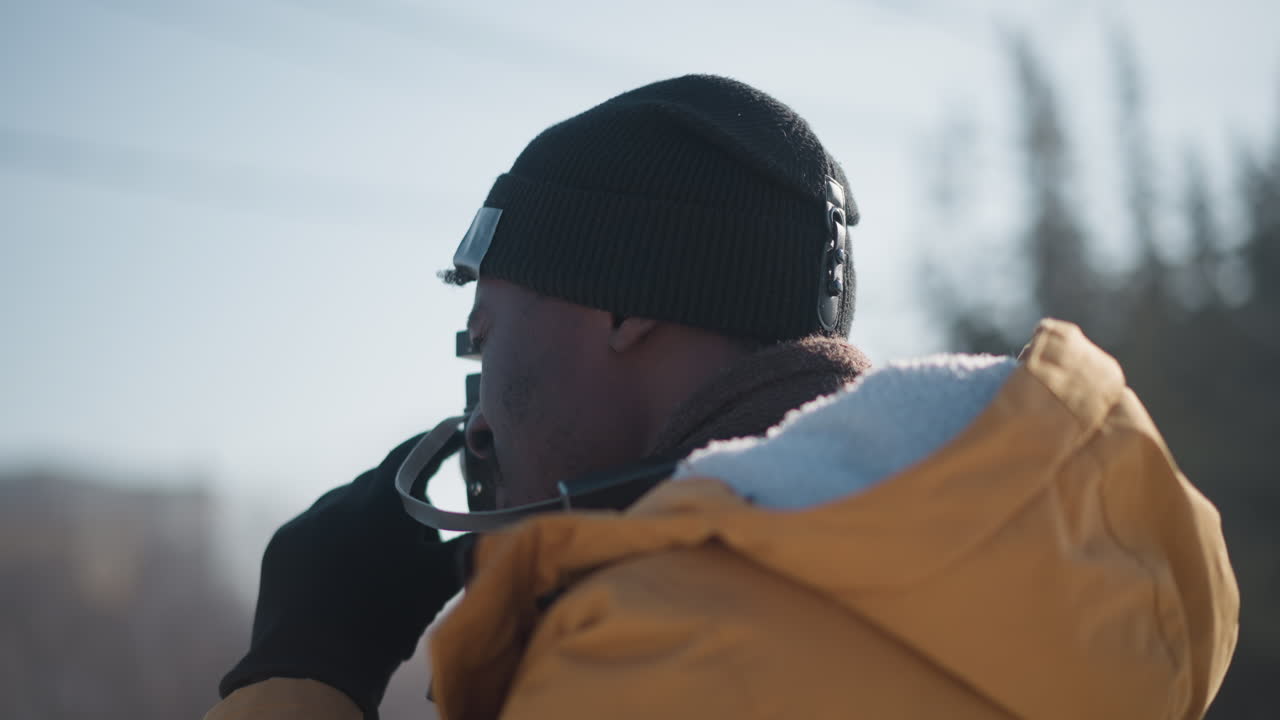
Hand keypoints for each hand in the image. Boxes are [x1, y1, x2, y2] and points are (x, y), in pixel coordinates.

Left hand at [219, 435, 462, 717]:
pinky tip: (345, 572)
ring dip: (368, 522)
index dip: (435, 443)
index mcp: (380, 501)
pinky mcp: (282, 547)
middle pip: (381, 486)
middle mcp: (340, 501)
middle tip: (421, 534)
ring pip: (347, 507)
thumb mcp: (437, 581)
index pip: (412, 454)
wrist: (313, 666)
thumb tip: (500, 530)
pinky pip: (316, 530)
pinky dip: (336, 541)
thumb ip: (468, 548)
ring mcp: (306, 523)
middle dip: (403, 501)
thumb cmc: (384, 619)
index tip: (453, 433)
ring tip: (381, 562)